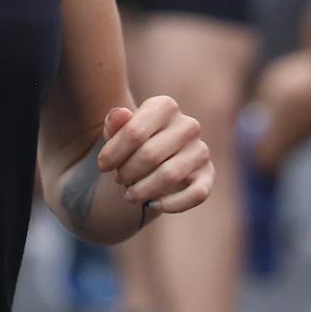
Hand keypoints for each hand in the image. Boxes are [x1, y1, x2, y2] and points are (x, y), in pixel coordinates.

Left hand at [96, 98, 211, 217]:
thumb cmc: (131, 141)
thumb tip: (120, 113)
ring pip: (170, 175)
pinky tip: (152, 205)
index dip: (112, 153)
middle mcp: (188, 125)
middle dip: (127, 172)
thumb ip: (114, 122)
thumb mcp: (117, 130)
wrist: (154, 156)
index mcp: (164, 106)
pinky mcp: (208, 174)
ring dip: (144, 190)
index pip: (134, 132)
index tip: (102, 166)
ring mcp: (201, 150)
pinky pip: (197, 194)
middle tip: (119, 179)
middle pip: (150, 155)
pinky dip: (172, 204)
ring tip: (129, 194)